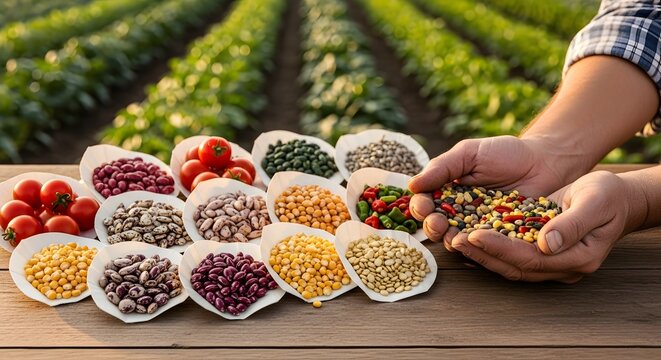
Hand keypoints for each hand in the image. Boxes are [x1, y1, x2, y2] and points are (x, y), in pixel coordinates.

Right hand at [409, 135, 569, 244]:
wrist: (545, 161)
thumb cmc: (505, 153)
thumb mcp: (469, 154)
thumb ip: (442, 167)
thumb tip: (411, 185)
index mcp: (446, 191)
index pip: (425, 203)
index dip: (420, 206)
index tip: (423, 205)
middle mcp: (458, 211)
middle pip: (436, 225)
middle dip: (431, 226)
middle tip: (436, 223)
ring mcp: (477, 227)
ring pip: (455, 238)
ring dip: (449, 239)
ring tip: (452, 236)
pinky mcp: (498, 238)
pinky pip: (483, 246)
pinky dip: (476, 247)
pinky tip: (473, 244)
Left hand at [449, 171, 636, 282]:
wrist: (616, 197)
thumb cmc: (608, 195)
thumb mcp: (595, 201)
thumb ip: (572, 224)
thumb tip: (545, 244)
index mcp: (579, 258)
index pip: (531, 258)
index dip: (501, 248)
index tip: (476, 234)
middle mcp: (561, 266)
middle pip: (515, 267)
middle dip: (483, 254)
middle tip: (455, 240)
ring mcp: (550, 262)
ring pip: (509, 264)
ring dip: (481, 254)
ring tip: (455, 240)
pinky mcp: (539, 251)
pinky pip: (510, 255)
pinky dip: (488, 249)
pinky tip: (468, 240)